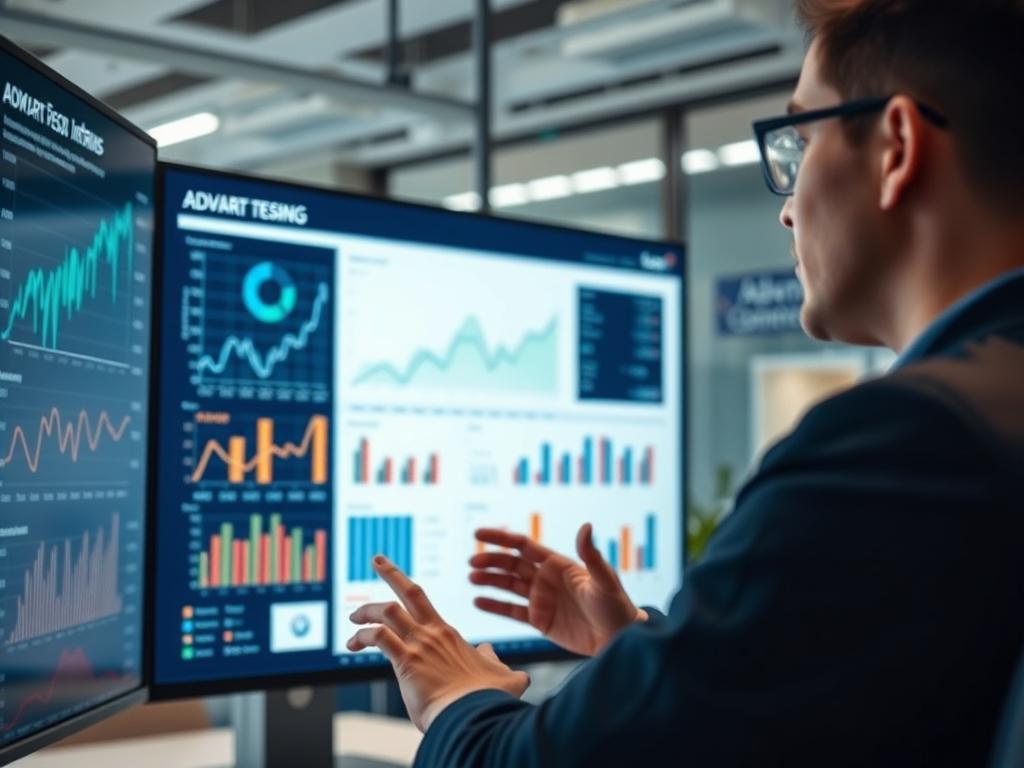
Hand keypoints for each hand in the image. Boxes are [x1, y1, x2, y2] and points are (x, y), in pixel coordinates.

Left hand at [347, 555, 529, 731]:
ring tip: (353, 618)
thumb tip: (490, 651)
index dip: (407, 591)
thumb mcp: (503, 675)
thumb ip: (495, 661)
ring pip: (387, 611)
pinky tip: (353, 644)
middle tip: (377, 559)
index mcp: (449, 635)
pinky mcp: (407, 661)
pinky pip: (378, 637)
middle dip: (392, 572)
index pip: (424, 603)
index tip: (397, 589)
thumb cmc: (488, 700)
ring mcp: (420, 645)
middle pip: (410, 591)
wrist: (476, 716)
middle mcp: (433, 633)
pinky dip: (362, 636)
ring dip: (366, 610)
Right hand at [470, 523, 645, 656]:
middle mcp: (546, 579)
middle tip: (471, 563)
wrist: (620, 639)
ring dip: (489, 581)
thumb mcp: (604, 580)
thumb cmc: (616, 607)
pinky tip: (478, 601)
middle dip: (491, 562)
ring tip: (471, 579)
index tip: (478, 534)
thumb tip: (586, 526)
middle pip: (511, 565)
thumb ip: (592, 555)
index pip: (523, 546)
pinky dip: (494, 605)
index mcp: (558, 565)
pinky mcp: (540, 621)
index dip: (501, 539)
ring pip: (508, 586)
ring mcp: (542, 600)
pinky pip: (512, 611)